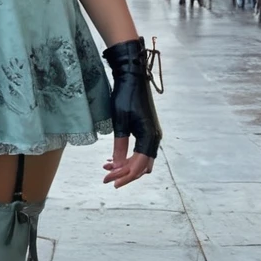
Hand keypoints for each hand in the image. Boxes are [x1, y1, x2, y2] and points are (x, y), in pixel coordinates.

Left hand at [101, 38, 160, 185]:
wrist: (133, 78)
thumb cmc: (125, 97)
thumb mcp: (120, 122)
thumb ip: (119, 145)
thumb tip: (117, 165)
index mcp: (149, 137)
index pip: (137, 166)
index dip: (123, 176)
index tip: (108, 181)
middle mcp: (154, 138)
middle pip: (141, 167)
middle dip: (124, 174)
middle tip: (106, 177)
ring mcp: (153, 135)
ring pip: (141, 161)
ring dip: (126, 166)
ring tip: (107, 168)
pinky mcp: (148, 131)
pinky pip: (140, 151)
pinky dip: (128, 158)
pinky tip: (113, 159)